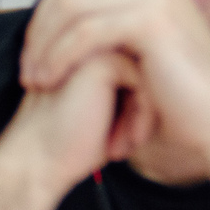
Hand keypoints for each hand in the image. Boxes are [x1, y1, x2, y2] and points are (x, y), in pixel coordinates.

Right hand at [0, 50, 154, 198]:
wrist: (36, 164)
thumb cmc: (70, 145)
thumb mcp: (112, 116)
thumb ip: (135, 94)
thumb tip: (172, 92)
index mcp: (88, 54)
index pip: (141, 73)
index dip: (140, 110)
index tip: (127, 141)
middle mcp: (89, 45)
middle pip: (148, 72)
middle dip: (145, 112)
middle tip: (128, 146)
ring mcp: (92, 48)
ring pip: (148, 76)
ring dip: (144, 116)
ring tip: (125, 145)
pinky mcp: (100, 61)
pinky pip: (143, 82)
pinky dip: (142, 116)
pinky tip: (123, 143)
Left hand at [18, 0, 209, 158]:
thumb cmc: (187, 98)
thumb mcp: (147, 52)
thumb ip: (118, 26)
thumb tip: (78, 17)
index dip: (48, 12)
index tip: (34, 50)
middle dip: (40, 26)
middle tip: (27, 66)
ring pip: (73, 8)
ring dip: (44, 45)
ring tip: (34, 79)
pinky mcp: (151, 20)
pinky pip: (86, 32)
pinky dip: (59, 56)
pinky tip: (49, 81)